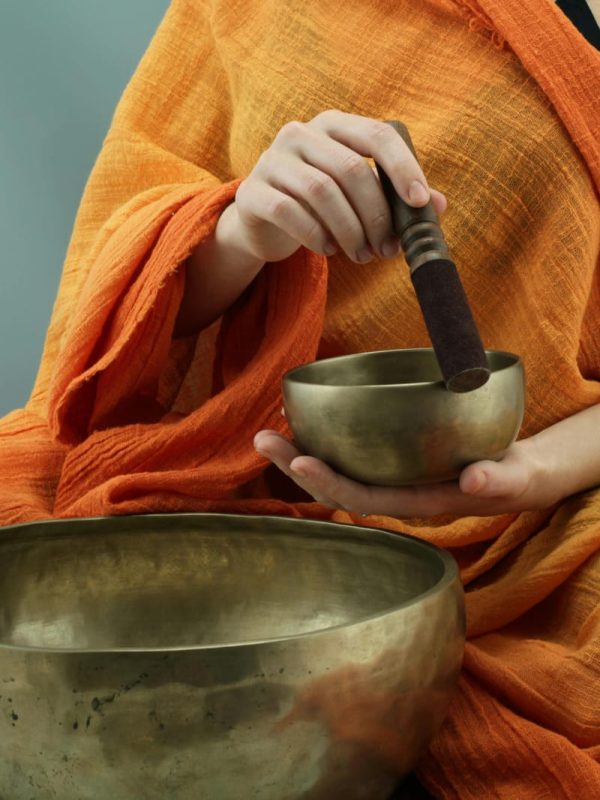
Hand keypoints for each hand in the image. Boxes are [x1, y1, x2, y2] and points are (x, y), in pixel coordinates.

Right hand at [226, 109, 446, 264]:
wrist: (262, 223)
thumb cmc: (319, 206)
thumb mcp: (357, 196)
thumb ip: (394, 195)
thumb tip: (439, 206)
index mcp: (333, 125)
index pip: (377, 134)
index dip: (403, 168)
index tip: (418, 203)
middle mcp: (300, 133)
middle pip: (351, 169)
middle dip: (376, 215)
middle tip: (387, 249)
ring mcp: (272, 160)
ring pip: (322, 192)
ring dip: (350, 231)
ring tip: (362, 256)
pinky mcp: (252, 192)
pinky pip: (290, 212)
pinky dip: (316, 236)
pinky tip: (329, 250)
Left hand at [253, 429, 559, 517]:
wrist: (514, 477)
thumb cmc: (513, 478)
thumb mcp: (514, 479)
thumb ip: (497, 481)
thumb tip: (473, 479)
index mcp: (416, 503)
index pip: (364, 497)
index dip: (330, 482)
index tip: (299, 460)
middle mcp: (394, 495)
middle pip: (335, 487)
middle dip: (296, 466)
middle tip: (261, 438)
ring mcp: (389, 481)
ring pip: (335, 474)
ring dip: (298, 455)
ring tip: (265, 433)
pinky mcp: (390, 465)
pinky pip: (348, 458)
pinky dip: (321, 443)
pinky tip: (302, 423)